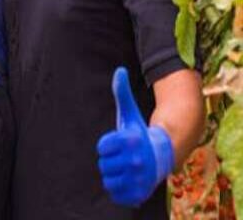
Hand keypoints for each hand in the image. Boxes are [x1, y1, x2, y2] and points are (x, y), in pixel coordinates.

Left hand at [97, 67, 174, 206]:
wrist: (163, 156)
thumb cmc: (139, 133)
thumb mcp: (130, 114)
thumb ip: (122, 93)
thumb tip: (119, 70)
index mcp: (132, 141)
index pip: (101, 147)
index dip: (107, 145)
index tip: (119, 143)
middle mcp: (137, 161)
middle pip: (104, 165)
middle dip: (110, 160)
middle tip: (123, 156)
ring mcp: (140, 180)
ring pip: (108, 180)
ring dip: (114, 174)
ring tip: (125, 167)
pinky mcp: (139, 195)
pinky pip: (115, 194)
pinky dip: (118, 189)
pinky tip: (127, 179)